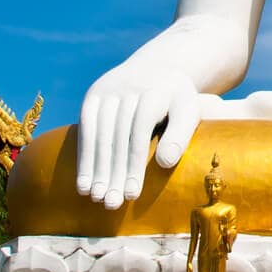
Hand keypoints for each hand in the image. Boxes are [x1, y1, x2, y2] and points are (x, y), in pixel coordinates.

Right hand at [77, 45, 208, 208]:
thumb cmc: (177, 100)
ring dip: (96, 169)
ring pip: (99, 134)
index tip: (132, 195)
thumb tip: (164, 163)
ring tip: (96, 198)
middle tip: (111, 205)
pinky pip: (85, 129)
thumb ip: (180, 135)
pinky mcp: (93, 95)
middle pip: (117, 137)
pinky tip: (84, 182)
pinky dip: (84, 157)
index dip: (134, 164)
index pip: (139, 132)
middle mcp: (127, 88)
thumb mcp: (188, 111)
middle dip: (113, 173)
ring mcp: (107, 90)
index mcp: (154, 91)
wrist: (157, 67)